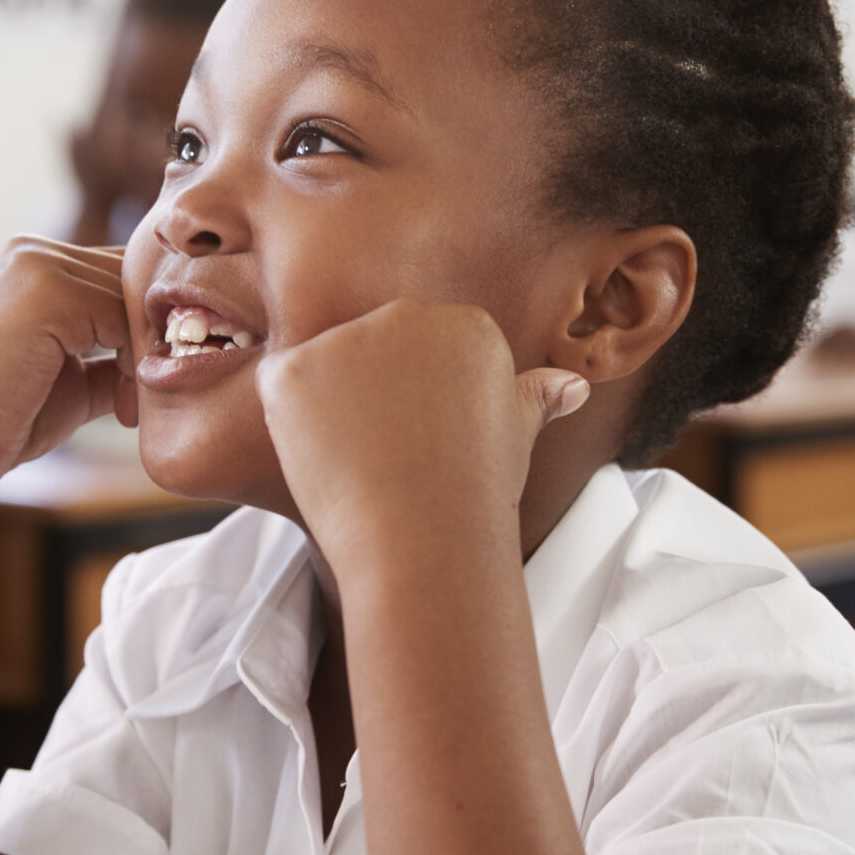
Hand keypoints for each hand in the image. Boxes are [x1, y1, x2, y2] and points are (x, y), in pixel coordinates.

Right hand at [0, 237, 133, 501]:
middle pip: (132, 280)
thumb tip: (170, 347)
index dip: (140, 327)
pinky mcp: (46, 291)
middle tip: (137, 403)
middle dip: (147, 341)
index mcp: (32, 262)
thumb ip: (114, 352)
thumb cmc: (4, 420)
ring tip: (126, 409)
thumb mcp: (73, 375)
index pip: (119, 274)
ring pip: (133, 298)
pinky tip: (116, 408)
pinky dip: (133, 364)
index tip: (136, 388)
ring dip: (144, 356)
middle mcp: (32, 250)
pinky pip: (123, 317)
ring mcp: (37, 264)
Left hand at [256, 298, 586, 562]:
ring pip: (323, 367)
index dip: (416, 405)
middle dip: (372, 398)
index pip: (421, 351)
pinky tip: (327, 456)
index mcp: (467, 323)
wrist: (425, 539)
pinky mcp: (295, 368)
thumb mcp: (516, 436)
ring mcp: (347, 338)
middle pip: (371, 350)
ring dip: (330, 409)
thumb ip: (534, 398)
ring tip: (362, 460)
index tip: (424, 443)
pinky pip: (281, 385)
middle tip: (390, 455)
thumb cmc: (474, 494)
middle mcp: (408, 315)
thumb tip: (573, 387)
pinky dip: (292, 423)